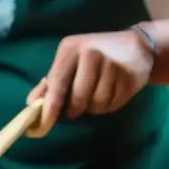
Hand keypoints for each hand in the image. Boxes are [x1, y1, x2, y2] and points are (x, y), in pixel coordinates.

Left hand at [26, 29, 154, 129]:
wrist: (137, 46)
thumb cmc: (95, 55)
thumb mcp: (70, 61)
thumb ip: (51, 82)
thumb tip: (31, 103)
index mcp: (71, 48)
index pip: (57, 82)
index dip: (51, 105)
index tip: (45, 123)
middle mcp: (91, 53)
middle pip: (78, 97)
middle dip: (76, 109)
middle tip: (77, 108)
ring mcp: (113, 63)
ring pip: (97, 103)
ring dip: (94, 108)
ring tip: (96, 96)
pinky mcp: (130, 76)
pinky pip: (113, 104)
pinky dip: (109, 105)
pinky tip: (112, 92)